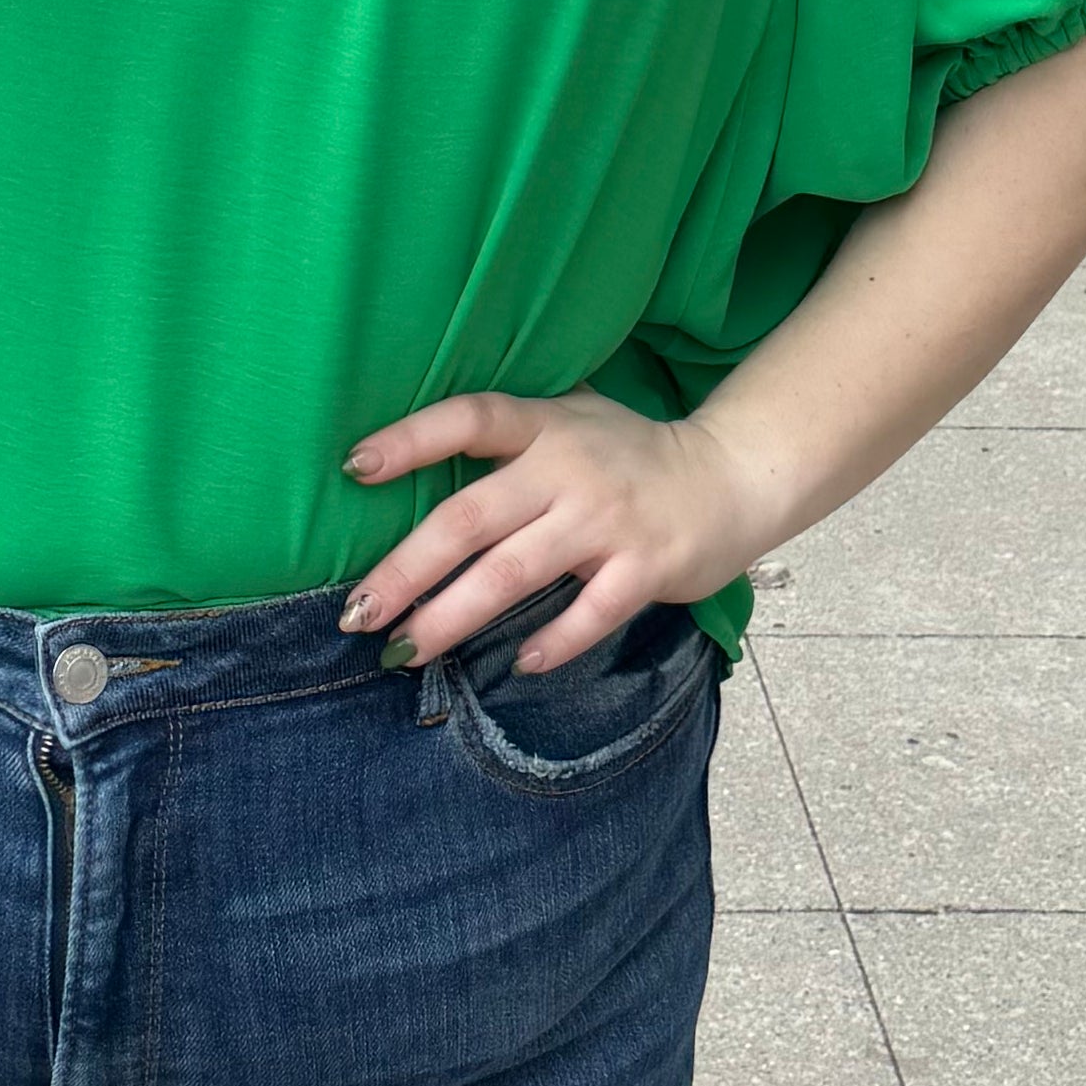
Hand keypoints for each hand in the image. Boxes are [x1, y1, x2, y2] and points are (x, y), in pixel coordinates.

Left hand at [336, 388, 775, 674]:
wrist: (731, 475)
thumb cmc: (630, 454)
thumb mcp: (572, 419)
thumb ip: (510, 435)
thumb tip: (414, 463)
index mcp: (545, 424)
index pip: (469, 419)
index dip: (410, 439)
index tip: (353, 468)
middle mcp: (569, 468)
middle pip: (469, 518)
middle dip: (406, 569)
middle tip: (359, 613)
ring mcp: (607, 519)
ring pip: (513, 573)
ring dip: (453, 616)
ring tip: (407, 650)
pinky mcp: (646, 566)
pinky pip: (589, 613)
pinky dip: (552, 643)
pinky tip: (518, 666)